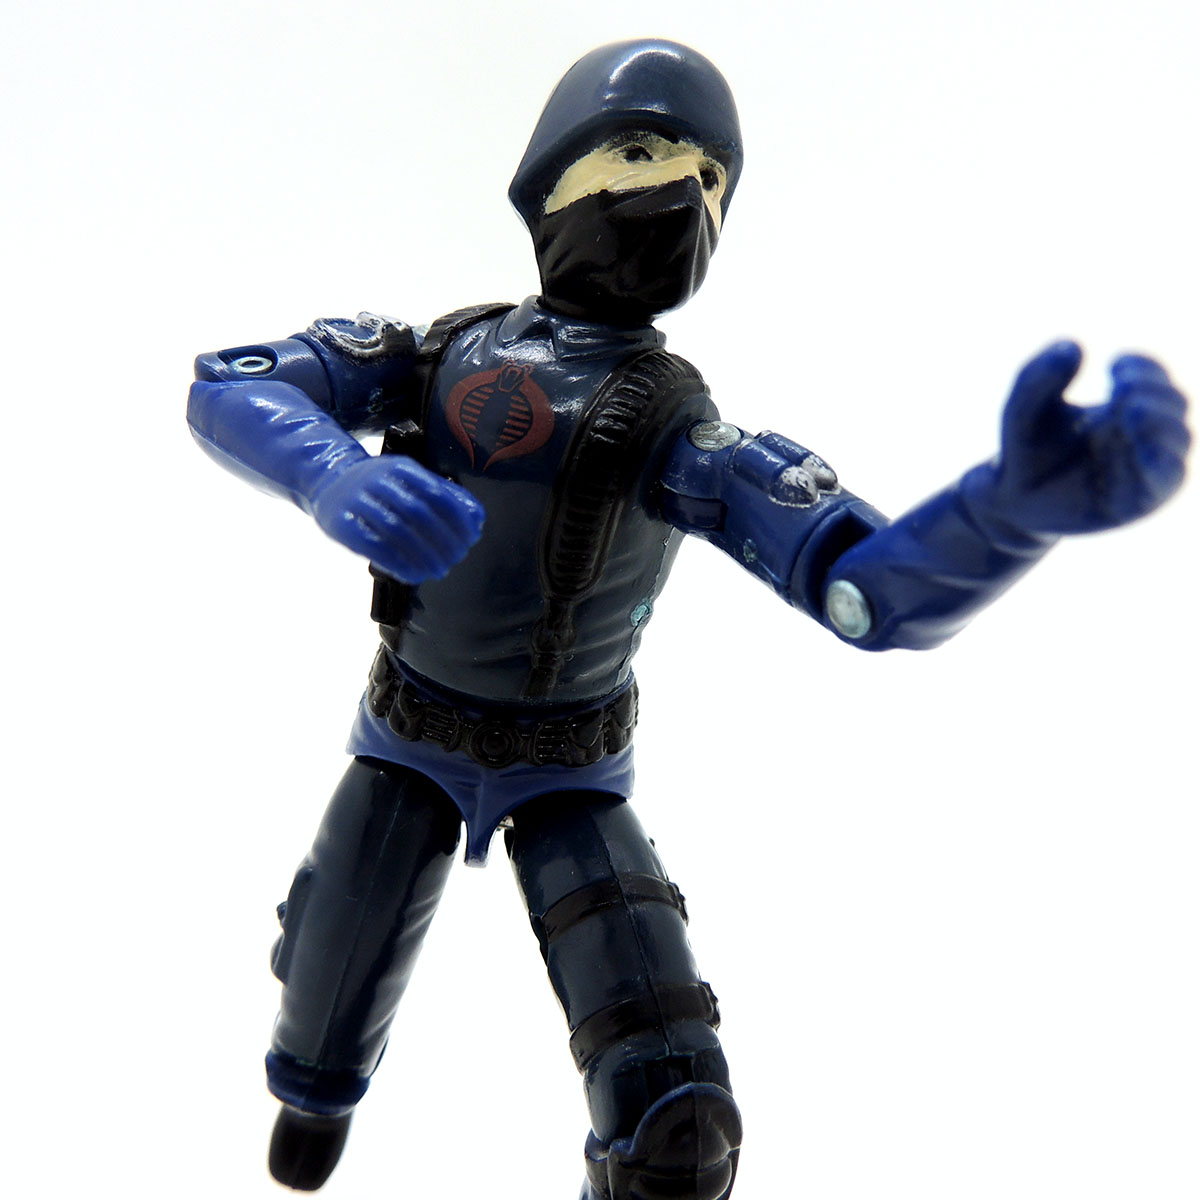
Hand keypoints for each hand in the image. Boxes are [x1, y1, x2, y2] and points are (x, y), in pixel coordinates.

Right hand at [310, 456, 484, 582]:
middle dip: (444, 540)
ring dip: (424, 555)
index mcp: (401, 468)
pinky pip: (375, 546)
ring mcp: (357, 501)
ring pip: (397, 530)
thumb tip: (477, 519)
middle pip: (419, 513)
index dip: (458, 519)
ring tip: (440, 570)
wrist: (328, 481)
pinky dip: (399, 564)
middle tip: (457, 558)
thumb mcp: (409, 479)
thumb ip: (443, 495)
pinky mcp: (342, 523)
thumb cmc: (378, 486)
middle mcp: (378, 480)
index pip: (437, 494)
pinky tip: (414, 575)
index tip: (471, 539)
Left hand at [991, 341, 1188, 533]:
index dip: (1144, 367)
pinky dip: (1161, 462)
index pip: (1154, 379)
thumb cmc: (1023, 451)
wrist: (1010, 501)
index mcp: (1121, 409)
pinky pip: (1166, 481)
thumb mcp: (1022, 408)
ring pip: (1179, 439)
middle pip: (1174, 403)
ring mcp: (1141, 468)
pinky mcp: (1137, 501)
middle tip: (1120, 389)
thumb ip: (1039, 376)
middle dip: (1152, 390)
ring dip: (1161, 421)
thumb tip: (1074, 345)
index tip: (1114, 366)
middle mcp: (1139, 436)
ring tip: (1130, 412)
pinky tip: (1143, 448)